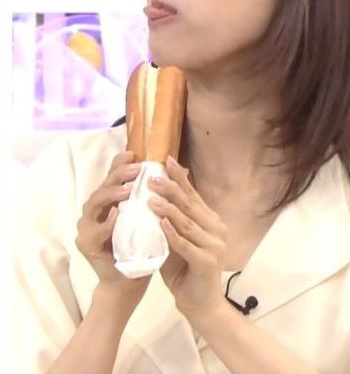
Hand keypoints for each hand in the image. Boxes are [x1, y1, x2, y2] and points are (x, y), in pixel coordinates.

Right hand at [76, 151, 151, 300]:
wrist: (129, 282)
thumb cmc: (141, 246)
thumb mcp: (149, 216)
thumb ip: (153, 194)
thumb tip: (177, 168)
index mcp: (108, 200)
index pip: (112, 176)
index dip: (120, 164)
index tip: (134, 154)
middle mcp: (94, 210)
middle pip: (103, 186)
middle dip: (119, 176)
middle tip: (136, 169)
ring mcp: (87, 226)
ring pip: (95, 204)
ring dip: (112, 195)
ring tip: (128, 189)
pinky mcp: (86, 244)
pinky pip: (96, 231)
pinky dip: (106, 223)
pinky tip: (116, 215)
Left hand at [147, 155, 227, 318]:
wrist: (200, 304)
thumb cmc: (185, 269)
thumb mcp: (177, 239)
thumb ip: (171, 220)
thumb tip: (153, 194)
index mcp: (210, 220)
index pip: (192, 195)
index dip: (179, 177)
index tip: (165, 160)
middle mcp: (216, 228)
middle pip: (189, 204)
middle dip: (170, 188)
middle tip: (151, 177)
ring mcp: (214, 245)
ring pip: (187, 222)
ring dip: (168, 208)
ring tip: (150, 197)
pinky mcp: (207, 262)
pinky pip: (185, 244)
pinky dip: (172, 233)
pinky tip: (160, 223)